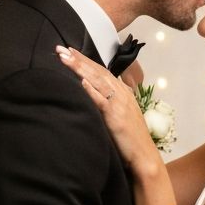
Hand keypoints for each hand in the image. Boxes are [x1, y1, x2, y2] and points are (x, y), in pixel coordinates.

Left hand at [56, 46, 159, 175]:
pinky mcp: (116, 116)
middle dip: (78, 59)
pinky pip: (102, 100)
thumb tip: (92, 94)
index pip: (101, 71)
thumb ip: (109, 103)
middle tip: (61, 49)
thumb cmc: (131, 140)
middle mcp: (122, 94)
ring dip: (80, 68)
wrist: (144, 156)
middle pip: (97, 71)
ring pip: (97, 80)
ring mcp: (120, 103)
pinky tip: (81, 81)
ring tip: (65, 58)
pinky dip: (91, 89)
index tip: (70, 52)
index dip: (85, 61)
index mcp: (123, 92)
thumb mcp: (121, 116)